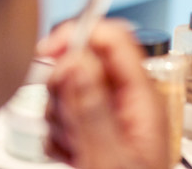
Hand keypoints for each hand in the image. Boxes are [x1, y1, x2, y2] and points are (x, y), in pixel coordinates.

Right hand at [39, 19, 168, 168]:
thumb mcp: (111, 158)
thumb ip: (92, 107)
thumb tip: (77, 58)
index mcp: (143, 99)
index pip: (115, 38)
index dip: (80, 34)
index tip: (48, 50)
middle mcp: (129, 103)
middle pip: (84, 62)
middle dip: (63, 89)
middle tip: (69, 122)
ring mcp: (112, 118)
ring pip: (69, 90)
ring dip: (59, 118)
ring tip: (74, 148)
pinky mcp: (95, 134)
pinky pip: (62, 118)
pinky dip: (58, 137)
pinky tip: (70, 156)